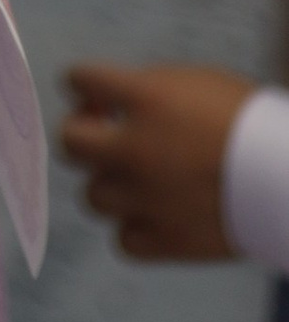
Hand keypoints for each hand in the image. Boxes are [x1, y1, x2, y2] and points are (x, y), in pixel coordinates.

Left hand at [61, 62, 252, 257]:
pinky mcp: (167, 241)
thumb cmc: (250, 121)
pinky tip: (155, 215)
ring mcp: (147, 199)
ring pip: (94, 196)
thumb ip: (147, 90)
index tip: (100, 94)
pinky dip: (135, 228)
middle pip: (71, 142)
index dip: (86, 84)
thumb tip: (110, 102)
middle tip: (110, 135)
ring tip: (144, 180)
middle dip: (86, 134)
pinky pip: (124, 240)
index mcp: (145, 99)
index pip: (78, 79)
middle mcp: (135, 149)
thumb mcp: (196, 83)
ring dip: (113, 184)